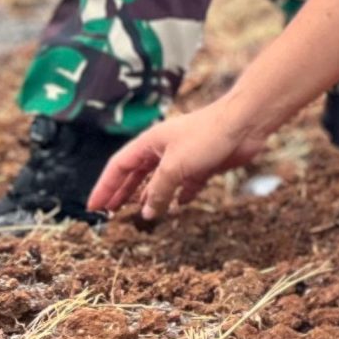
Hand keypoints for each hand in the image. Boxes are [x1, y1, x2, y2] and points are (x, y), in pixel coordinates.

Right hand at [89, 102, 267, 220]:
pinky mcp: (204, 165)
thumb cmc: (207, 136)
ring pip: (161, 181)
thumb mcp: (174, 167)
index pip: (118, 166)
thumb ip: (159, 191)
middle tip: (109, 213)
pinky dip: (181, 194)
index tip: (93, 206)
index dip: (104, 186)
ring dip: (151, 197)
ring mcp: (184, 157)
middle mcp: (164, 150)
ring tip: (141, 214)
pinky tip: (178, 206)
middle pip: (136, 174)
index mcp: (149, 143)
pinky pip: (187, 183)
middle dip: (122, 193)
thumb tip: (147, 213)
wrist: (245, 124)